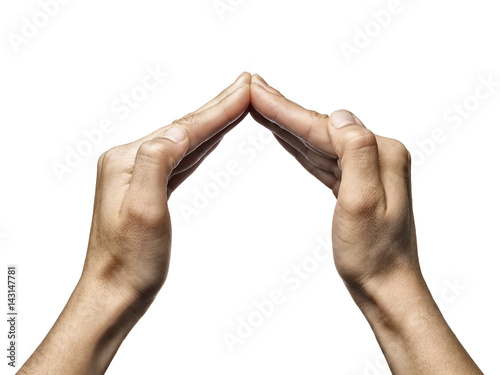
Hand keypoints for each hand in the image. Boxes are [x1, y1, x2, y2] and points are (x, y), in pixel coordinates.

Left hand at [18, 73, 250, 374]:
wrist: (115, 292)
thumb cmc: (129, 260)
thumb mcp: (143, 211)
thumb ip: (156, 163)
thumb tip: (177, 130)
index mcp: (127, 161)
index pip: (183, 129)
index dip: (218, 110)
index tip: (245, 89)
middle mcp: (130, 161)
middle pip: (184, 129)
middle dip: (218, 108)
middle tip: (245, 86)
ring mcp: (138, 174)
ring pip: (185, 142)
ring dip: (212, 123)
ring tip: (235, 104)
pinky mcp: (148, 188)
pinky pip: (181, 160)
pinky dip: (201, 146)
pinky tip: (212, 139)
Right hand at [250, 75, 481, 373]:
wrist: (385, 286)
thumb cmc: (373, 254)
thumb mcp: (363, 203)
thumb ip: (357, 153)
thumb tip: (340, 115)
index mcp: (382, 153)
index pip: (324, 127)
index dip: (286, 110)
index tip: (256, 91)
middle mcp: (377, 155)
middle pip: (320, 128)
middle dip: (284, 111)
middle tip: (252, 90)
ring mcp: (367, 168)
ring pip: (318, 141)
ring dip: (289, 125)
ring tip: (261, 107)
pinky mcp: (354, 183)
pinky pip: (322, 158)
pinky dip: (300, 146)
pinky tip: (285, 136)